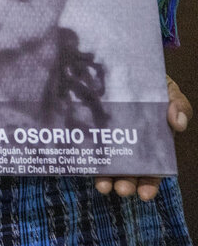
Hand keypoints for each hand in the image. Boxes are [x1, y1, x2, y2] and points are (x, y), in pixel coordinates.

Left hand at [94, 75, 191, 200]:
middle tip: (122, 189)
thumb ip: (177, 103)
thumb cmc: (150, 83)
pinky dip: (87, 158)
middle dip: (127, 183)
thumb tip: (179, 123)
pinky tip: (84, 166)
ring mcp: (108, 137)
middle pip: (130, 171)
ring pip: (109, 164)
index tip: (146, 194)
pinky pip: (88, 146)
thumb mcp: (167, 90)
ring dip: (107, 178)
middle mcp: (130, 144)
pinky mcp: (89, 129)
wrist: (121, 66)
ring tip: (104, 186)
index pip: (153, 168)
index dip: (150, 183)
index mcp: (152, 141)